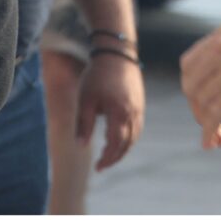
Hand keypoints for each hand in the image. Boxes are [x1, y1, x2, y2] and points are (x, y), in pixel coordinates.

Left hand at [76, 49, 145, 170]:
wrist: (116, 54)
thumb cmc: (97, 76)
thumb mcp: (85, 99)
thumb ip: (83, 123)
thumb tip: (80, 146)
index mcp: (119, 113)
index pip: (116, 144)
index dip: (108, 158)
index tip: (98, 167)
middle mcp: (133, 113)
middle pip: (128, 143)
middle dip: (115, 157)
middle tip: (102, 165)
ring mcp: (139, 108)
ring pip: (135, 136)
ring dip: (123, 149)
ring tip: (110, 154)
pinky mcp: (140, 103)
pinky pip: (138, 127)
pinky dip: (130, 138)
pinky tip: (119, 138)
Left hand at [180, 22, 220, 149]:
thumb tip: (219, 86)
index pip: (188, 66)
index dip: (192, 90)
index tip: (204, 107)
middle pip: (191, 86)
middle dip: (197, 110)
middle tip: (212, 125)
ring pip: (202, 102)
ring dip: (205, 125)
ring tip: (218, 138)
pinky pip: (216, 113)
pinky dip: (209, 132)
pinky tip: (212, 144)